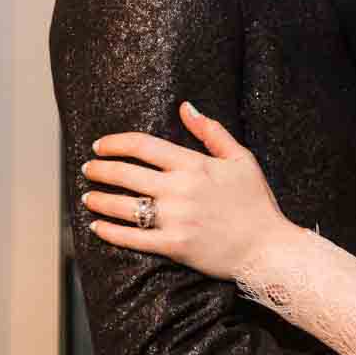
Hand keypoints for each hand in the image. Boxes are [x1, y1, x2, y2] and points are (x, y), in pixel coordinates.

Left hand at [82, 101, 294, 279]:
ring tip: (88, 197)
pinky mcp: (173, 246)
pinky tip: (97, 227)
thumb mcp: (241, 158)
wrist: (267, 247)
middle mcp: (180, 189)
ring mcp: (175, 218)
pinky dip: (110, 232)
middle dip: (100, 170)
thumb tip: (186, 107)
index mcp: (194, 164)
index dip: (115, 143)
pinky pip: (132, 238)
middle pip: (126, 173)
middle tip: (88, 169)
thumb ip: (212, 131)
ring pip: (123, 205)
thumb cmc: (255, 202)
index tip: (100, 146)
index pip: (143, 146)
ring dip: (99, 200)